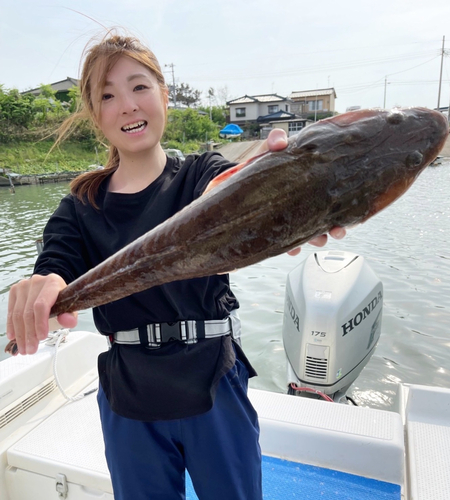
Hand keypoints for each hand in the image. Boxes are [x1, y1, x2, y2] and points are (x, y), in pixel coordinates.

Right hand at [6, 274, 77, 355]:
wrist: (50, 288)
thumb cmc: (60, 299)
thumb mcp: (69, 308)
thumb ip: (70, 316)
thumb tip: (68, 321)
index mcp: (52, 282)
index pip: (42, 305)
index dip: (40, 323)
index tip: (41, 338)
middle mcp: (36, 281)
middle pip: (28, 312)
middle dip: (29, 334)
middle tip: (31, 349)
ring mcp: (23, 285)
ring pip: (18, 314)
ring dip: (20, 334)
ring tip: (24, 348)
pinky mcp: (15, 290)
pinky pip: (11, 312)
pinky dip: (12, 327)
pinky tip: (14, 338)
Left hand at [259, 130, 346, 256]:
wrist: (243, 181)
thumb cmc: (265, 164)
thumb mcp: (272, 151)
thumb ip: (276, 142)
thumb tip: (279, 140)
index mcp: (314, 183)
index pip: (337, 194)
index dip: (346, 207)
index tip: (348, 213)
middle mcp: (310, 202)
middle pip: (330, 217)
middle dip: (337, 227)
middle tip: (337, 230)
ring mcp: (297, 217)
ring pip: (314, 232)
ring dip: (318, 238)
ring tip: (317, 240)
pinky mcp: (282, 229)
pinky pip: (290, 242)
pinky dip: (292, 247)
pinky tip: (292, 248)